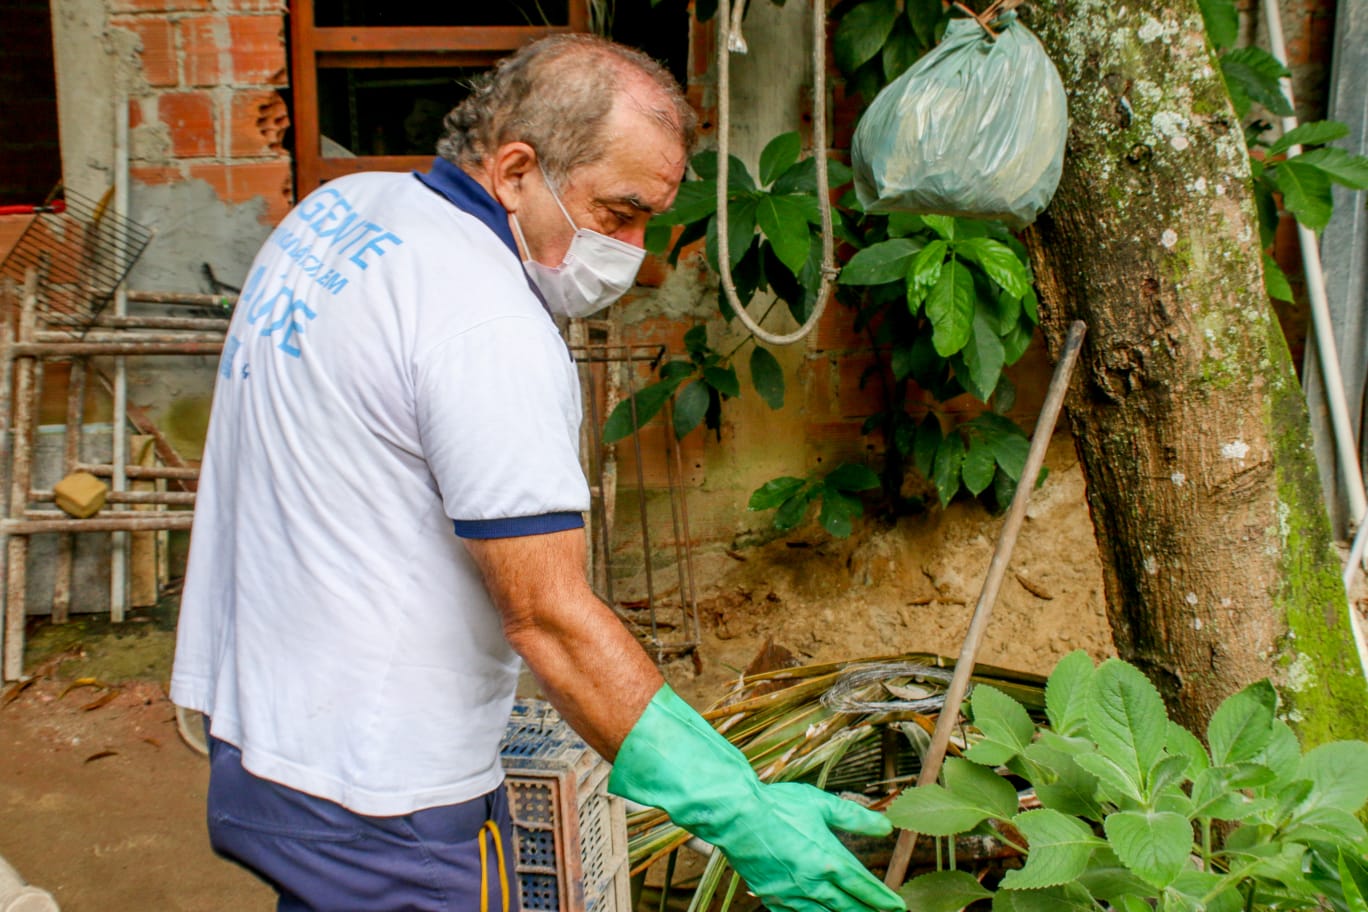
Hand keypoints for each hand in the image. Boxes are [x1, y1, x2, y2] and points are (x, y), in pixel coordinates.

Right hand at [608, 685, 904, 911]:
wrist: (736, 816)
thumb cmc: (778, 805)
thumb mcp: (821, 804)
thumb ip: (856, 818)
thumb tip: (885, 828)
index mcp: (830, 860)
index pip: (865, 888)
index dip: (884, 900)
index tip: (897, 907)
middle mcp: (814, 884)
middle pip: (849, 908)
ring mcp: (791, 894)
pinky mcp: (772, 896)